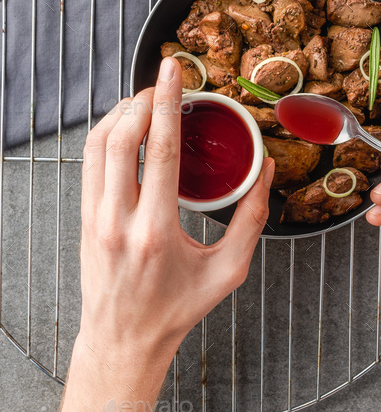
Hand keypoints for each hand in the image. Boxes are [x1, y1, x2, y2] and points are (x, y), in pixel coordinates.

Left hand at [79, 56, 273, 365]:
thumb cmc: (176, 309)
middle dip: (143, 99)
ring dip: (122, 113)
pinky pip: (89, 161)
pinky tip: (127, 127)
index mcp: (155, 231)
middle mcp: (117, 220)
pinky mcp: (85, 217)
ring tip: (148, 100)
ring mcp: (95, 217)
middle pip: (121, 137)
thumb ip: (252, 218)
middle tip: (166, 84)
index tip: (173, 72)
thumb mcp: (228, 270)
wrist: (124, 340)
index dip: (168, 104)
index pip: (159, 150)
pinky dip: (106, 133)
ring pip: (97, 144)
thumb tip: (265, 170)